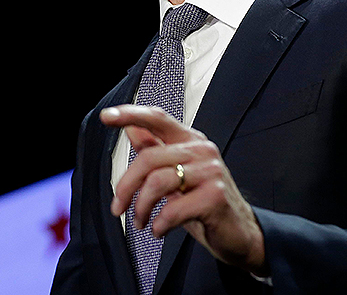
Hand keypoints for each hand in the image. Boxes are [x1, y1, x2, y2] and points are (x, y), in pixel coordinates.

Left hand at [101, 104, 267, 275]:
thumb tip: (131, 129)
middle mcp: (202, 150)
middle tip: (118, 208)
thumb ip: (155, 149)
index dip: (131, 114)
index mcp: (190, 140)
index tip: (106, 117)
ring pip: (157, 182)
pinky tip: (159, 230)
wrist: (239, 232)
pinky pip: (172, 209)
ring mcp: (211, 171)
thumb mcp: (176, 174)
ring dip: (140, 208)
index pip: (158, 118)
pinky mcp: (215, 196)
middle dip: (126, 186)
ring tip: (140, 221)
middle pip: (148, 157)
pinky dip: (159, 224)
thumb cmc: (205, 202)